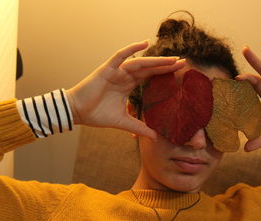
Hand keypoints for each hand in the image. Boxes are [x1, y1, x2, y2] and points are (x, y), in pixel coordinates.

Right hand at [66, 40, 184, 139]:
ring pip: (140, 62)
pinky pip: (120, 56)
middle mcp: (125, 76)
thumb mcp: (123, 122)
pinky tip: (144, 42)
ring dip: (156, 60)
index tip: (181, 72)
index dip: (165, 74)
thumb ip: (139, 127)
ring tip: (172, 59)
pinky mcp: (107, 69)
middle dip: (166, 65)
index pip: (151, 77)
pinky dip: (132, 48)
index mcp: (129, 86)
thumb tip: (155, 138)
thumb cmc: (97, 114)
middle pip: (149, 68)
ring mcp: (116, 71)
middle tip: (183, 62)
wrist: (77, 113)